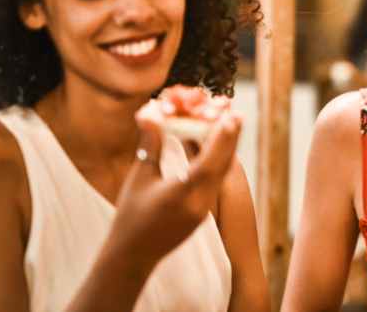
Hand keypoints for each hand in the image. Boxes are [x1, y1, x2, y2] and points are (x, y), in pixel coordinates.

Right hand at [105, 101, 241, 267]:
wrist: (133, 254)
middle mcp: (199, 203)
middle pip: (221, 166)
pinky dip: (217, 163)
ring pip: (221, 174)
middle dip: (229, 138)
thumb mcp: (139, 178)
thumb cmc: (130, 215)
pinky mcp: (203, 213)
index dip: (221, 139)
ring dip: (226, 149)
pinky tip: (218, 148)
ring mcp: (204, 210)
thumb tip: (152, 112)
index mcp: (182, 195)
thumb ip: (150, 144)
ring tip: (231, 125)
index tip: (231, 117)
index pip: (208, 163)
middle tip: (236, 114)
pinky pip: (215, 183)